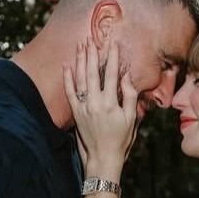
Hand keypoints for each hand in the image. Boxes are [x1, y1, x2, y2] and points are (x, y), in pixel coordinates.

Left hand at [63, 39, 138, 177]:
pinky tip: (67, 66)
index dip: (112, 57)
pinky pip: (69, 92)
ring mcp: (83, 108)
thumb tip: (126, 77)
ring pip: (80, 79)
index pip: (112, 74)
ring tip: (80, 45)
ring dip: (80, 60)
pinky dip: (67, 78)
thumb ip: (129, 96)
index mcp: (110, 104)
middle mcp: (95, 103)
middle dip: (92, 54)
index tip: (113, 43)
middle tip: (91, 38)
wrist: (102, 159)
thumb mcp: (131, 119)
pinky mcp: (76, 113)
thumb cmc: (120, 140)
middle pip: (93, 72)